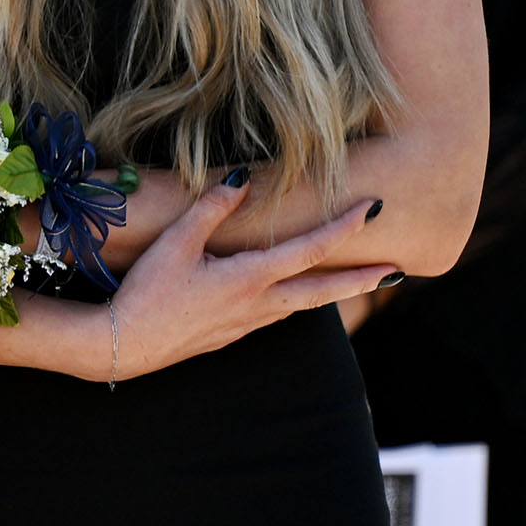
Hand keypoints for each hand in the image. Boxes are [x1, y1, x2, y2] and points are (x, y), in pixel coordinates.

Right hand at [105, 174, 386, 377]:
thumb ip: (210, 210)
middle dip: (362, 279)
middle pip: (323, 290)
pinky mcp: (233, 333)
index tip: (371, 209)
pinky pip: (278, 314)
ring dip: (336, 291)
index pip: (310, 250)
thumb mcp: (174, 244)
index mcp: (250, 278)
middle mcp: (259, 304)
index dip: (343, 227)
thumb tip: (241, 179)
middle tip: (399, 270)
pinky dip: (300, 301)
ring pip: (304, 305)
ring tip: (360, 281)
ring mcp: (248, 323)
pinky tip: (297, 297)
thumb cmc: (147, 293)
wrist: (126, 345)